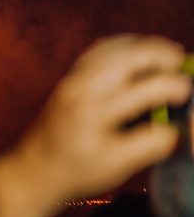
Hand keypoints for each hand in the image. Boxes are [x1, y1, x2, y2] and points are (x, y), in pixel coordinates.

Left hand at [0, 34, 191, 216]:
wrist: (36, 168)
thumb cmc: (78, 171)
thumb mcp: (118, 165)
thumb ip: (151, 146)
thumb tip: (180, 129)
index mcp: (95, 111)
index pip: (143, 90)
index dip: (172, 87)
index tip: (187, 91)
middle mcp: (82, 88)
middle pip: (126, 57)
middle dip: (159, 54)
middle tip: (183, 61)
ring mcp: (73, 78)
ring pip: (112, 48)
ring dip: (142, 46)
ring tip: (169, 53)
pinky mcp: (70, 77)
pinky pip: (98, 50)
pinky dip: (123, 45)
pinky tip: (139, 52)